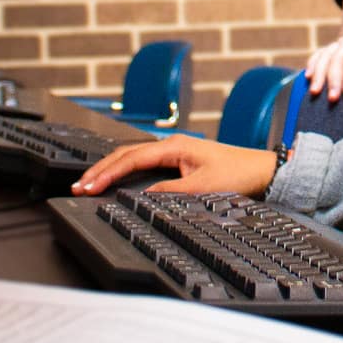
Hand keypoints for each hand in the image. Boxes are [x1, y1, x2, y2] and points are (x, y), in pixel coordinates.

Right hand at [71, 135, 279, 197]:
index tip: (88, 186)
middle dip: (100, 170)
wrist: (264, 172)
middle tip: (78, 186)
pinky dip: (126, 171)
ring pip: (133, 158)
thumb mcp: (202, 188)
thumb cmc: (239, 175)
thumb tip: (141, 197)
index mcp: (174, 147)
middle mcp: (172, 145)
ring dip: (111, 170)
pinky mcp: (180, 161)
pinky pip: (144, 164)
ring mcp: (175, 152)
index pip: (130, 159)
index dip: (106, 173)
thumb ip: (169, 192)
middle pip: (126, 155)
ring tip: (89, 183)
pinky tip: (116, 179)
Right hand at [306, 0, 342, 100]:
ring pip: (325, 56)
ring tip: (315, 92)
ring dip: (319, 74)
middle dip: (333, 79)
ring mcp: (340, 40)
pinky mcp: (336, 42)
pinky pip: (320, 52)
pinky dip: (313, 64)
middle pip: (337, 59)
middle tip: (333, 99)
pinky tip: (308, 77)